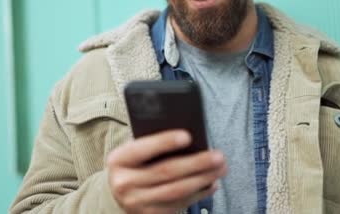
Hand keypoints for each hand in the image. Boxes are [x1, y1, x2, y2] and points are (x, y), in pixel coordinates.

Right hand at [107, 130, 226, 213]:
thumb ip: (153, 143)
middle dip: (195, 163)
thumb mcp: (135, 150)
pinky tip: (212, 183)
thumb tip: (189, 138)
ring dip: (202, 179)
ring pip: (175, 190)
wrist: (119, 193)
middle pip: (165, 172)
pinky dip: (198, 193)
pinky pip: (179, 204)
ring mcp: (137, 202)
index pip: (142, 149)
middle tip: (218, 156)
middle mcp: (124, 183)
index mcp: (118, 160)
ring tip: (221, 168)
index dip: (164, 142)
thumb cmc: (135, 163)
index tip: (188, 136)